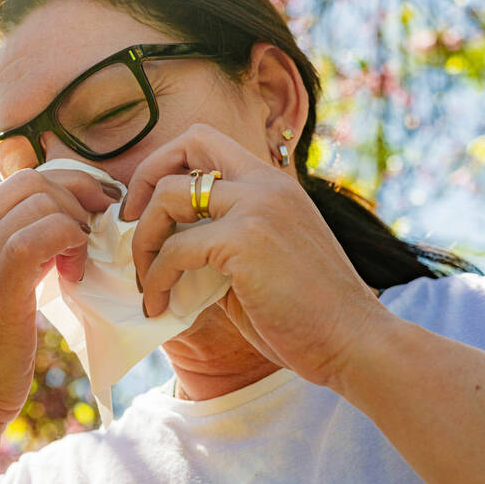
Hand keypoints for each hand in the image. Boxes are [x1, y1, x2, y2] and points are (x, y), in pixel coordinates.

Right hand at [0, 169, 118, 432]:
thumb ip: (4, 246)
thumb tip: (58, 214)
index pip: (14, 181)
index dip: (64, 188)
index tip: (91, 210)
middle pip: (29, 182)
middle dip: (77, 196)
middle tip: (99, 228)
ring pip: (39, 202)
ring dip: (76, 223)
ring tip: (80, 262)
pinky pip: (42, 233)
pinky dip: (71, 239)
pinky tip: (76, 271)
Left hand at [123, 123, 391, 387]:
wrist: (355, 343)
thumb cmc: (308, 314)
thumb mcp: (260, 261)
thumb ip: (219, 241)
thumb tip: (165, 248)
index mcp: (272, 184)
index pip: (206, 141)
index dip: (165, 165)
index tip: (146, 210)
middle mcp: (265, 184)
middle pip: (187, 143)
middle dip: (145, 180)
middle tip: (129, 226)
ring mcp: (257, 207)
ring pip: (169, 196)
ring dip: (143, 239)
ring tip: (144, 279)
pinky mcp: (246, 240)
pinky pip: (175, 249)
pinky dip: (156, 278)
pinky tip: (159, 306)